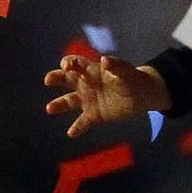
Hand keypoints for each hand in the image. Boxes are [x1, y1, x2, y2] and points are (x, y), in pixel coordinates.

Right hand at [42, 55, 169, 138]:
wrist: (143, 96)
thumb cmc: (132, 79)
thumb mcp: (126, 71)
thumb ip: (115, 66)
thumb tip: (104, 60)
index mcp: (92, 71)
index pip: (76, 64)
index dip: (69, 63)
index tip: (66, 66)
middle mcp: (86, 84)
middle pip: (66, 80)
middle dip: (56, 78)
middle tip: (48, 80)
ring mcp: (89, 100)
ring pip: (70, 101)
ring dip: (59, 104)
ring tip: (50, 109)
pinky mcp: (95, 115)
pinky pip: (83, 122)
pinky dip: (77, 127)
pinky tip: (71, 133)